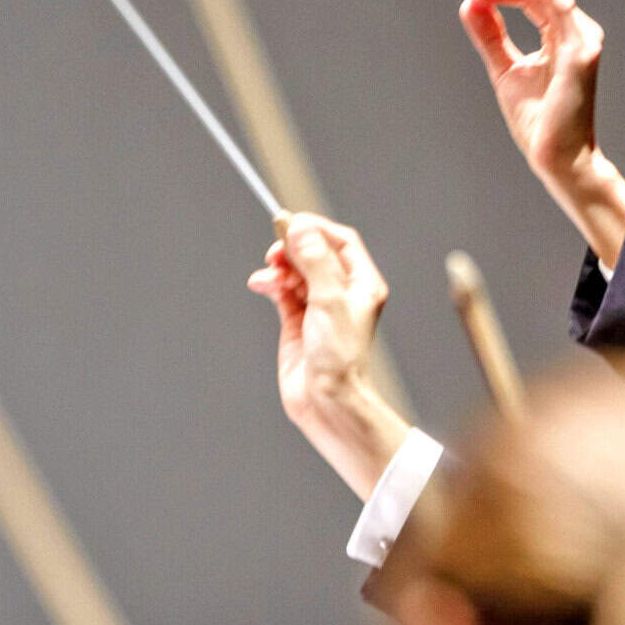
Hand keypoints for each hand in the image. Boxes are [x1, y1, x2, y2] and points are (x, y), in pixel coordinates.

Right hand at [248, 213, 408, 501]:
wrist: (328, 401)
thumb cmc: (340, 357)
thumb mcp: (329, 300)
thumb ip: (314, 260)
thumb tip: (299, 227)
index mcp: (363, 285)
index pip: (341, 242)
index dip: (317, 229)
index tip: (292, 223)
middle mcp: (342, 294)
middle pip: (315, 254)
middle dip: (294, 248)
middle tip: (276, 249)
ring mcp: (319, 308)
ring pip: (296, 272)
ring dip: (280, 267)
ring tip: (269, 274)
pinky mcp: (297, 324)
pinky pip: (282, 292)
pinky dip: (271, 283)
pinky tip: (261, 283)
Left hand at [460, 0, 624, 264]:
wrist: (557, 158)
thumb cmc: (538, 121)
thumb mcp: (504, 69)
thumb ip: (489, 35)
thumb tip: (469, 1)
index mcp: (557, 39)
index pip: (529, 1)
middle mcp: (573, 35)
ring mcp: (581, 42)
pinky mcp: (582, 53)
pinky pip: (562, 11)